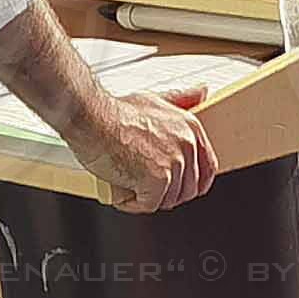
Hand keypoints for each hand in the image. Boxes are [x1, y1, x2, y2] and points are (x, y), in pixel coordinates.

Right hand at [76, 89, 215, 213]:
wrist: (91, 116)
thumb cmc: (115, 110)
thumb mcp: (155, 99)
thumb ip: (181, 99)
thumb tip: (202, 91)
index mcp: (191, 128)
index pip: (208, 168)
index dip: (192, 183)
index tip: (178, 187)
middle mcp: (187, 145)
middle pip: (188, 189)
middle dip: (165, 192)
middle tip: (142, 184)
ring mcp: (174, 163)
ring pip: (168, 199)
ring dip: (147, 198)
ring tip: (128, 181)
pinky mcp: (158, 180)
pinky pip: (149, 205)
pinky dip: (132, 203)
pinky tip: (121, 190)